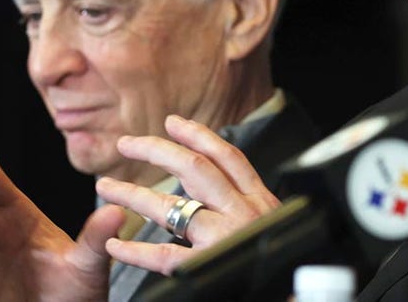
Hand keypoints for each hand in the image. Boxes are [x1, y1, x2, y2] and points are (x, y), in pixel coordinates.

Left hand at [95, 115, 280, 274]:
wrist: (301, 298)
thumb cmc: (283, 264)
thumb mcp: (273, 226)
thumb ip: (247, 207)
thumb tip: (223, 188)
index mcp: (261, 203)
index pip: (228, 158)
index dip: (198, 136)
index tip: (173, 123)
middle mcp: (243, 214)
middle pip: (196, 169)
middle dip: (157, 150)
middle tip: (127, 144)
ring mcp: (226, 239)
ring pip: (172, 206)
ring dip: (133, 194)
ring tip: (106, 188)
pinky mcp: (210, 267)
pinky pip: (164, 256)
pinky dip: (135, 250)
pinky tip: (115, 244)